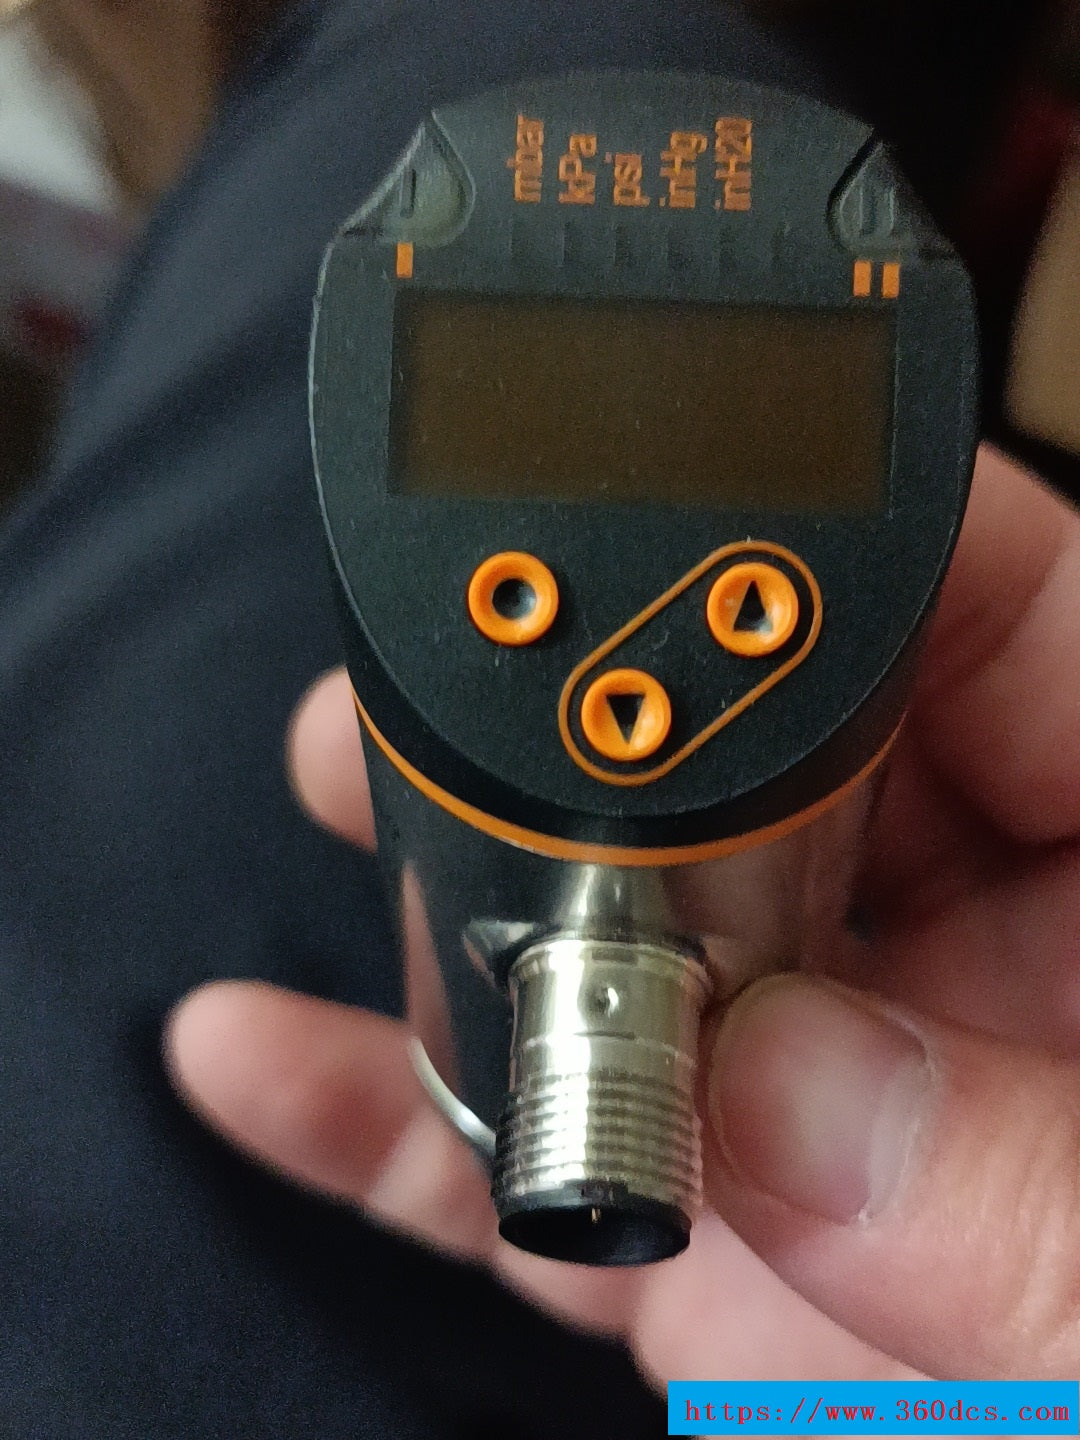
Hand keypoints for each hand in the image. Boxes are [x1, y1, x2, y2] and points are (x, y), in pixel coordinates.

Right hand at [166, 445, 1079, 1386]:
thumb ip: (1033, 1195)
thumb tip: (796, 1091)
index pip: (1002, 624)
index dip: (855, 551)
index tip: (697, 521)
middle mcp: (970, 953)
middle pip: (777, 752)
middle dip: (617, 700)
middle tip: (473, 667)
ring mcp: (815, 1084)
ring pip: (621, 925)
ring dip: (474, 865)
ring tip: (344, 782)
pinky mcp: (709, 1222)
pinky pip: (535, 1136)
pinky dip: (396, 1103)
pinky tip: (254, 1057)